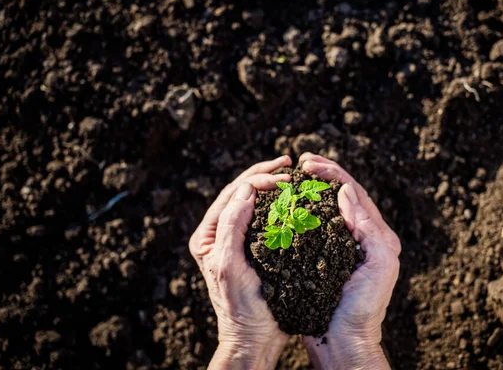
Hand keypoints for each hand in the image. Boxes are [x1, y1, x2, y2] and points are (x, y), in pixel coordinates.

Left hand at [189, 156, 292, 369]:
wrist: (254, 338)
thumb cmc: (239, 306)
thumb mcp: (230, 265)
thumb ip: (232, 226)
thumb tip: (246, 189)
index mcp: (207, 235)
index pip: (231, 195)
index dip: (256, 179)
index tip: (282, 177)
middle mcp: (220, 234)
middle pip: (241, 194)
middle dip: (264, 175)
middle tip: (288, 164)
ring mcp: (239, 240)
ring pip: (255, 203)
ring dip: (272, 187)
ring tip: (291, 174)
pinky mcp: (257, 249)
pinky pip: (267, 219)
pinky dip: (280, 205)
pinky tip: (295, 199)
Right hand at [300, 153, 401, 369]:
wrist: (345, 342)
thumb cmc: (364, 308)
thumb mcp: (379, 265)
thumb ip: (368, 227)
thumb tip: (346, 192)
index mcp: (378, 236)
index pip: (355, 194)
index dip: (334, 174)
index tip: (310, 164)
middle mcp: (361, 237)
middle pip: (342, 196)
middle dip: (324, 175)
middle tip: (302, 162)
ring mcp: (341, 247)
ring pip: (326, 209)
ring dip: (312, 190)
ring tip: (295, 176)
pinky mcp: (324, 258)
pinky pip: (313, 228)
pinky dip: (302, 212)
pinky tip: (288, 206)